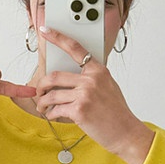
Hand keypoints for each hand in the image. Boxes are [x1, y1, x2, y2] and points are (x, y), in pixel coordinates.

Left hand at [35, 27, 153, 163]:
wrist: (125, 132)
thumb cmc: (116, 113)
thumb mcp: (108, 87)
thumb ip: (92, 79)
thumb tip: (71, 78)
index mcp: (98, 71)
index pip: (75, 49)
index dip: (57, 38)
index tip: (45, 31)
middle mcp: (91, 80)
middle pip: (54, 76)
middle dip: (41, 86)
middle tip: (38, 92)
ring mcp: (85, 95)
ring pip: (51, 95)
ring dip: (42, 103)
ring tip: (43, 108)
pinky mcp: (79, 111)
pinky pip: (56, 110)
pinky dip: (51, 114)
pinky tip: (53, 116)